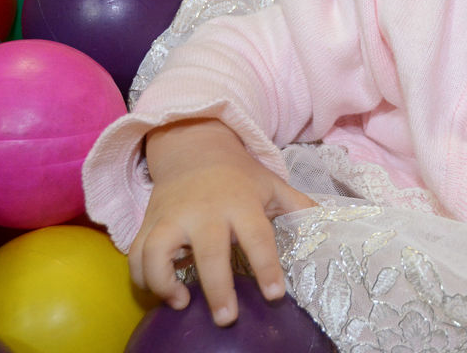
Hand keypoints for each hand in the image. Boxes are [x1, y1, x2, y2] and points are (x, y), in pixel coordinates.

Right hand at [129, 118, 316, 326]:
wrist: (194, 147)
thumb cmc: (239, 176)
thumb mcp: (271, 185)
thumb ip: (298, 207)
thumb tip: (331, 225)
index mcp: (241, 202)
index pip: (258, 237)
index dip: (267, 267)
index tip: (274, 295)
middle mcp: (205, 211)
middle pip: (209, 251)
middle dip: (218, 287)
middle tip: (227, 318)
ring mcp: (172, 216)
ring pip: (156, 250)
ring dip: (164, 282)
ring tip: (182, 303)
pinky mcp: (149, 222)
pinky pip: (135, 254)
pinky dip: (142, 276)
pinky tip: (161, 292)